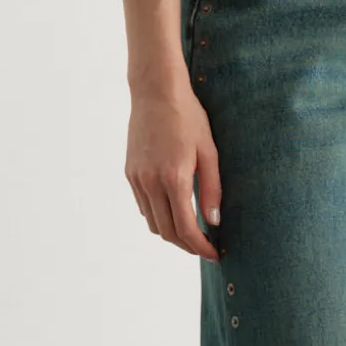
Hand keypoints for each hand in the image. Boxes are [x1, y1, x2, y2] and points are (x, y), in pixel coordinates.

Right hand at [125, 72, 221, 259]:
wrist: (155, 92)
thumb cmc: (188, 117)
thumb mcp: (209, 152)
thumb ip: (212, 190)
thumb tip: (213, 222)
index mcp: (173, 178)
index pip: (186, 229)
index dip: (201, 247)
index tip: (214, 254)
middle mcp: (151, 183)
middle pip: (168, 232)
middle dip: (187, 246)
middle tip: (206, 248)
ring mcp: (137, 179)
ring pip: (153, 224)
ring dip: (172, 234)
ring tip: (192, 232)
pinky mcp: (130, 174)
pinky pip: (144, 207)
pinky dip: (159, 217)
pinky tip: (174, 211)